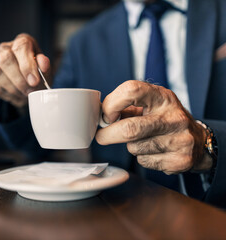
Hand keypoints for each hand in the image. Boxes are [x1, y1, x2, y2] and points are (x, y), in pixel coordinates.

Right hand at [0, 33, 50, 107]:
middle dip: (19, 79)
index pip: (20, 47)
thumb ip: (44, 66)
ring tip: (24, 93)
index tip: (34, 81)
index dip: (27, 65)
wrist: (29, 88)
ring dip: (12, 88)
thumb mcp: (46, 72)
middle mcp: (5, 48)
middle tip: (30, 91)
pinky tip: (16, 95)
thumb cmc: (38, 77)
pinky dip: (6, 94)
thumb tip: (43, 62)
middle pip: (5, 58)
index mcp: (22, 42)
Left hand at [96, 80, 211, 174]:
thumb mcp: (149, 104)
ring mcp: (180, 139)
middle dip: (109, 135)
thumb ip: (124, 107)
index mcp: (162, 97)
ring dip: (130, 146)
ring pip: (134, 148)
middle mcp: (174, 116)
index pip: (131, 90)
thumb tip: (99, 116)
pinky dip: (142, 158)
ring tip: (143, 140)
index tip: (106, 116)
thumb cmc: (164, 118)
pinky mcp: (180, 160)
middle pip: (129, 129)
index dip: (111, 104)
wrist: (198, 140)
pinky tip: (154, 151)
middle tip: (102, 137)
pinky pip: (144, 162)